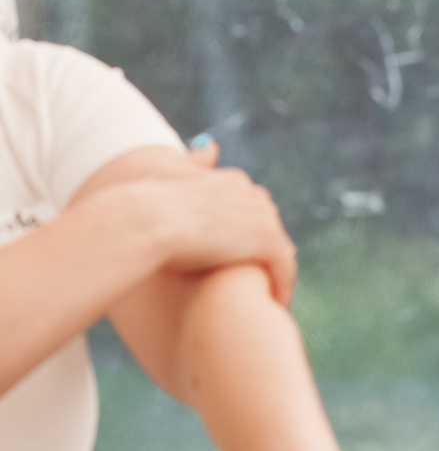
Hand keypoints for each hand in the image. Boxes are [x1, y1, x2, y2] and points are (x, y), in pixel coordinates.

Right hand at [111, 142, 298, 305]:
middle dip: (268, 251)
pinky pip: (283, 269)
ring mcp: (262, 219)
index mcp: (229, 181)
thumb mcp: (172, 182)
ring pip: (280, 250)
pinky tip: (276, 305)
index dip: (247, 232)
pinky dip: (282, 287)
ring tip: (269, 296)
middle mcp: (252, 196)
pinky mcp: (267, 243)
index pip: (252, 206)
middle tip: (261, 279)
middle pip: (270, 226)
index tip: (240, 254)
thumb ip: (191, 167)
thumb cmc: (143, 209)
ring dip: (276, 273)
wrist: (145, 222)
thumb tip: (209, 144)